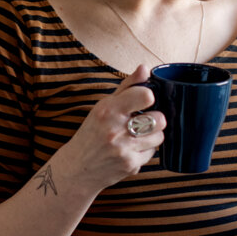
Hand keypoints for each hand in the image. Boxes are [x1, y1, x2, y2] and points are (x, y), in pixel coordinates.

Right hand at [61, 64, 166, 190]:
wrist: (77, 168)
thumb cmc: (92, 133)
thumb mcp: (103, 106)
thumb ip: (127, 86)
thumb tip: (145, 67)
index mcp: (108, 110)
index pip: (145, 96)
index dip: (149, 97)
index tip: (144, 101)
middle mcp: (115, 129)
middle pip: (159, 119)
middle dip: (155, 119)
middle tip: (144, 121)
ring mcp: (124, 149)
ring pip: (159, 137)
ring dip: (152, 136)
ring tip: (137, 136)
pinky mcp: (130, 165)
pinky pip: (152, 153)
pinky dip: (145, 151)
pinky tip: (131, 150)